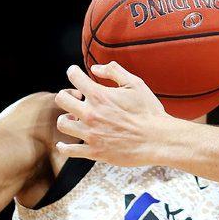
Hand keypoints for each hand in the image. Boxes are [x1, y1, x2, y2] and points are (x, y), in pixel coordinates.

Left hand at [54, 62, 168, 165]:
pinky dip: (63, 146)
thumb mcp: (135, 84)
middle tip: (76, 98)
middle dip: (66, 95)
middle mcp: (91, 113)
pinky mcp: (94, 151)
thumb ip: (114, 71)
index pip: (73, 77)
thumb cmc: (149, 112)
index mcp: (99, 95)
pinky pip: (68, 150)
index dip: (73, 72)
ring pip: (62, 124)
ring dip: (66, 119)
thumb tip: (96, 68)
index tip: (76, 75)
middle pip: (61, 99)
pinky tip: (65, 143)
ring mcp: (91, 133)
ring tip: (74, 119)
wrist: (158, 139)